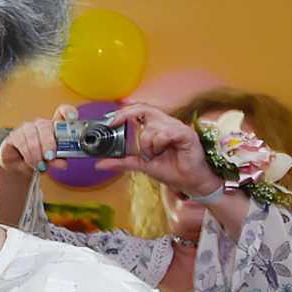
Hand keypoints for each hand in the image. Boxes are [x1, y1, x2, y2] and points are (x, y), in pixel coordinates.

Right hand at [0, 105, 75, 175]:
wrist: (19, 167)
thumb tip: (63, 164)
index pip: (62, 112)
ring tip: (39, 164)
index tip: (72, 118)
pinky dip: (27, 154)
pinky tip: (30, 162)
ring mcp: (26, 129)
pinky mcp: (14, 136)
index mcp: (55, 127)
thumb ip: (58, 160)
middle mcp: (40, 125)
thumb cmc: (38, 159)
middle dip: (48, 142)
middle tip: (50, 156)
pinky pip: (20, 141)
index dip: (68, 112)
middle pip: (44, 125)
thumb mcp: (51, 162)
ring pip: (31, 134)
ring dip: (36, 151)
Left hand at [95, 103, 223, 196]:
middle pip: (145, 109)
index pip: (140, 110)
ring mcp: (177, 128)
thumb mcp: (142, 166)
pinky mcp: (186, 134)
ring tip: (153, 155)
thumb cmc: (172, 170)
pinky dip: (159, 144)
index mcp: (158, 128)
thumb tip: (100, 164)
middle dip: (126, 114)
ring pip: (152, 126)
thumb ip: (123, 162)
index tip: (110, 120)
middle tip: (114, 123)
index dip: (124, 111)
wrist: (191, 183)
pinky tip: (163, 152)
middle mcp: (167, 124)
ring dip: (146, 142)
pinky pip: (165, 133)